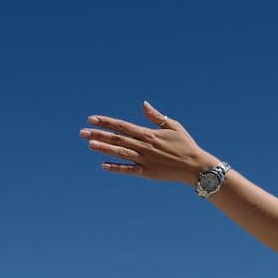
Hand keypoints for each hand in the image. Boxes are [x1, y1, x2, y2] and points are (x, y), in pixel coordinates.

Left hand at [80, 102, 214, 181]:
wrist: (196, 166)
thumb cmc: (186, 145)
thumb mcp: (173, 126)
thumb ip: (156, 116)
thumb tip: (144, 104)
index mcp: (149, 134)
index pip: (123, 126)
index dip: (106, 122)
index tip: (92, 118)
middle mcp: (144, 146)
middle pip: (117, 138)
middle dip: (99, 134)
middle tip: (82, 132)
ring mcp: (145, 160)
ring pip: (120, 153)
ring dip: (104, 149)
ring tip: (89, 144)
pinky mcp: (147, 173)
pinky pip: (129, 170)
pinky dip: (117, 168)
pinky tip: (104, 166)